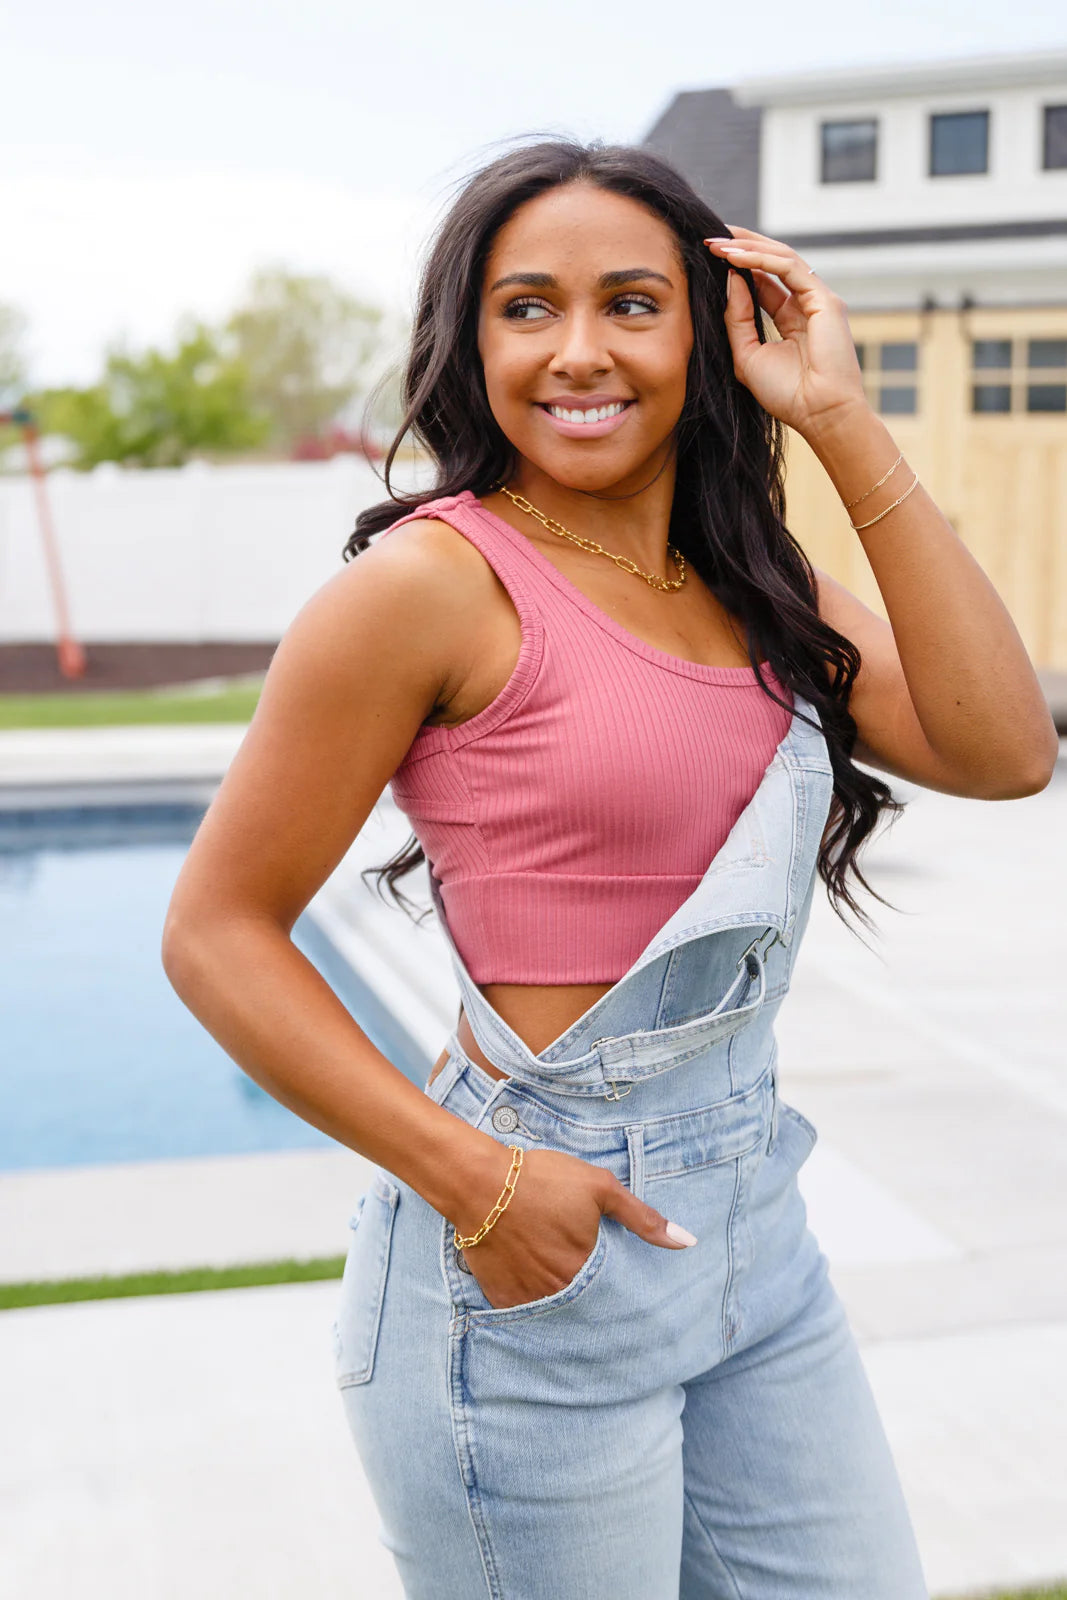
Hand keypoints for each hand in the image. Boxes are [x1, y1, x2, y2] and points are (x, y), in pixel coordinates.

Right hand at [451, 1145, 695, 1310]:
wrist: (480, 1184)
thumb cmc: (542, 1180)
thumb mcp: (599, 1188)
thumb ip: (643, 1218)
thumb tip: (687, 1242)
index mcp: (589, 1268)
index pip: (616, 1292)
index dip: (619, 1287)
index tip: (623, 1286)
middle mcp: (562, 1291)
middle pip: (586, 1304)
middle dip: (592, 1296)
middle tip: (589, 1283)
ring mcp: (530, 1298)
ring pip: (556, 1309)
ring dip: (562, 1298)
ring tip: (559, 1281)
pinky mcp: (503, 1299)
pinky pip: (523, 1310)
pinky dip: (530, 1300)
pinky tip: (530, 1280)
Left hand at [704, 226, 869, 439]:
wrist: (818, 414)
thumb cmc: (787, 394)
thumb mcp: (747, 355)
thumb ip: (737, 319)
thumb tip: (730, 279)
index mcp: (791, 318)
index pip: (764, 281)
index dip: (738, 265)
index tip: (710, 255)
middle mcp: (806, 304)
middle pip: (772, 262)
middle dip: (741, 247)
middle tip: (710, 238)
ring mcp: (817, 299)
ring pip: (780, 258)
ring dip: (747, 248)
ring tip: (718, 244)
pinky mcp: (824, 300)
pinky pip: (788, 268)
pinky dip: (761, 260)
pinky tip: (735, 258)